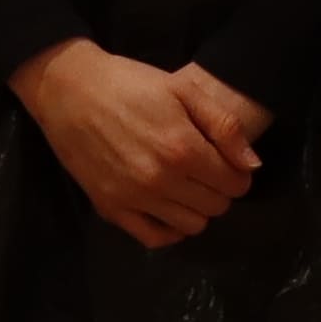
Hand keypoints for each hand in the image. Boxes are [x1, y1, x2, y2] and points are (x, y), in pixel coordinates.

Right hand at [13, 39, 263, 248]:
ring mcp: (134, 199)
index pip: (235, 184)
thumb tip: (252, 166)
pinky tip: (166, 207)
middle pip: (216, 207)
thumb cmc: (130, 83)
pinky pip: (154, 238)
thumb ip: (224, 126)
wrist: (68, 89)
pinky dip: (168, 229)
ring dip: (197, 209)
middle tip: (207, 171)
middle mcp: (161, 181)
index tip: (228, 163)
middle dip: (220, 191)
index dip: (238, 174)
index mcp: (183, 149)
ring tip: (186, 186)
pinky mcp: (110, 208)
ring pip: (191, 226)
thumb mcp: (183, 89)